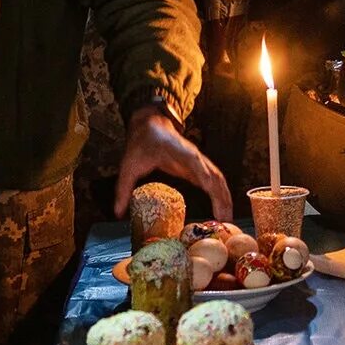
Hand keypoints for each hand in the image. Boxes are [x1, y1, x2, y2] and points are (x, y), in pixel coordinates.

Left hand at [114, 104, 232, 218]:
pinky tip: (222, 209)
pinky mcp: (198, 167)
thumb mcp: (129, 166)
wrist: (151, 125)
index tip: (211, 190)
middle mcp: (195, 157)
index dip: (205, 176)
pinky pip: (214, 181)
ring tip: (227, 219)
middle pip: (215, 176)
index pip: (197, 164)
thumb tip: (117, 213)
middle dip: (221, 197)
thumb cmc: (142, 143)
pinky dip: (221, 194)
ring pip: (218, 179)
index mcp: (180, 153)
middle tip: (224, 219)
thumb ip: (123, 189)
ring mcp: (199, 162)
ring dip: (225, 198)